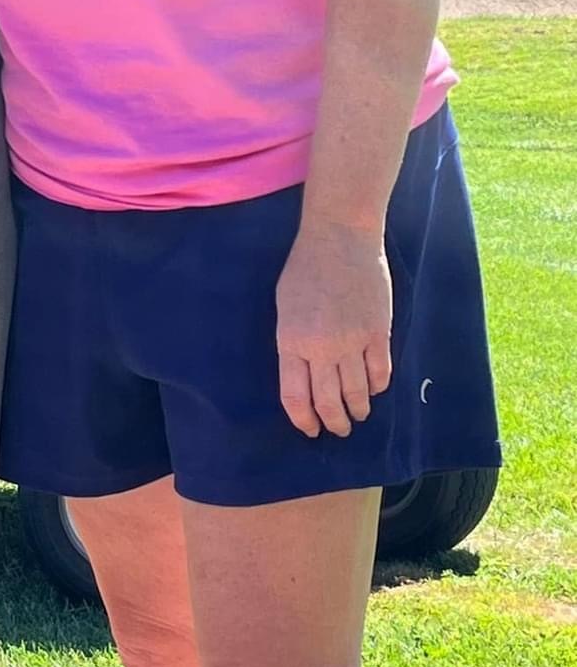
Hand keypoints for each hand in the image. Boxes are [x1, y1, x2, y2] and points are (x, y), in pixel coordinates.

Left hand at [275, 220, 392, 437]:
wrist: (340, 236)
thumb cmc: (306, 267)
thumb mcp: (285, 305)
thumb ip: (293, 342)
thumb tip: (303, 375)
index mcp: (291, 340)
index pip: (295, 397)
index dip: (304, 420)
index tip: (311, 430)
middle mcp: (321, 347)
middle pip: (329, 403)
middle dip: (335, 423)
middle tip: (339, 429)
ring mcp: (352, 341)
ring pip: (357, 394)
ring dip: (358, 410)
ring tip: (358, 413)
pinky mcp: (377, 333)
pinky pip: (380, 373)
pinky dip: (378, 387)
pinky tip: (374, 388)